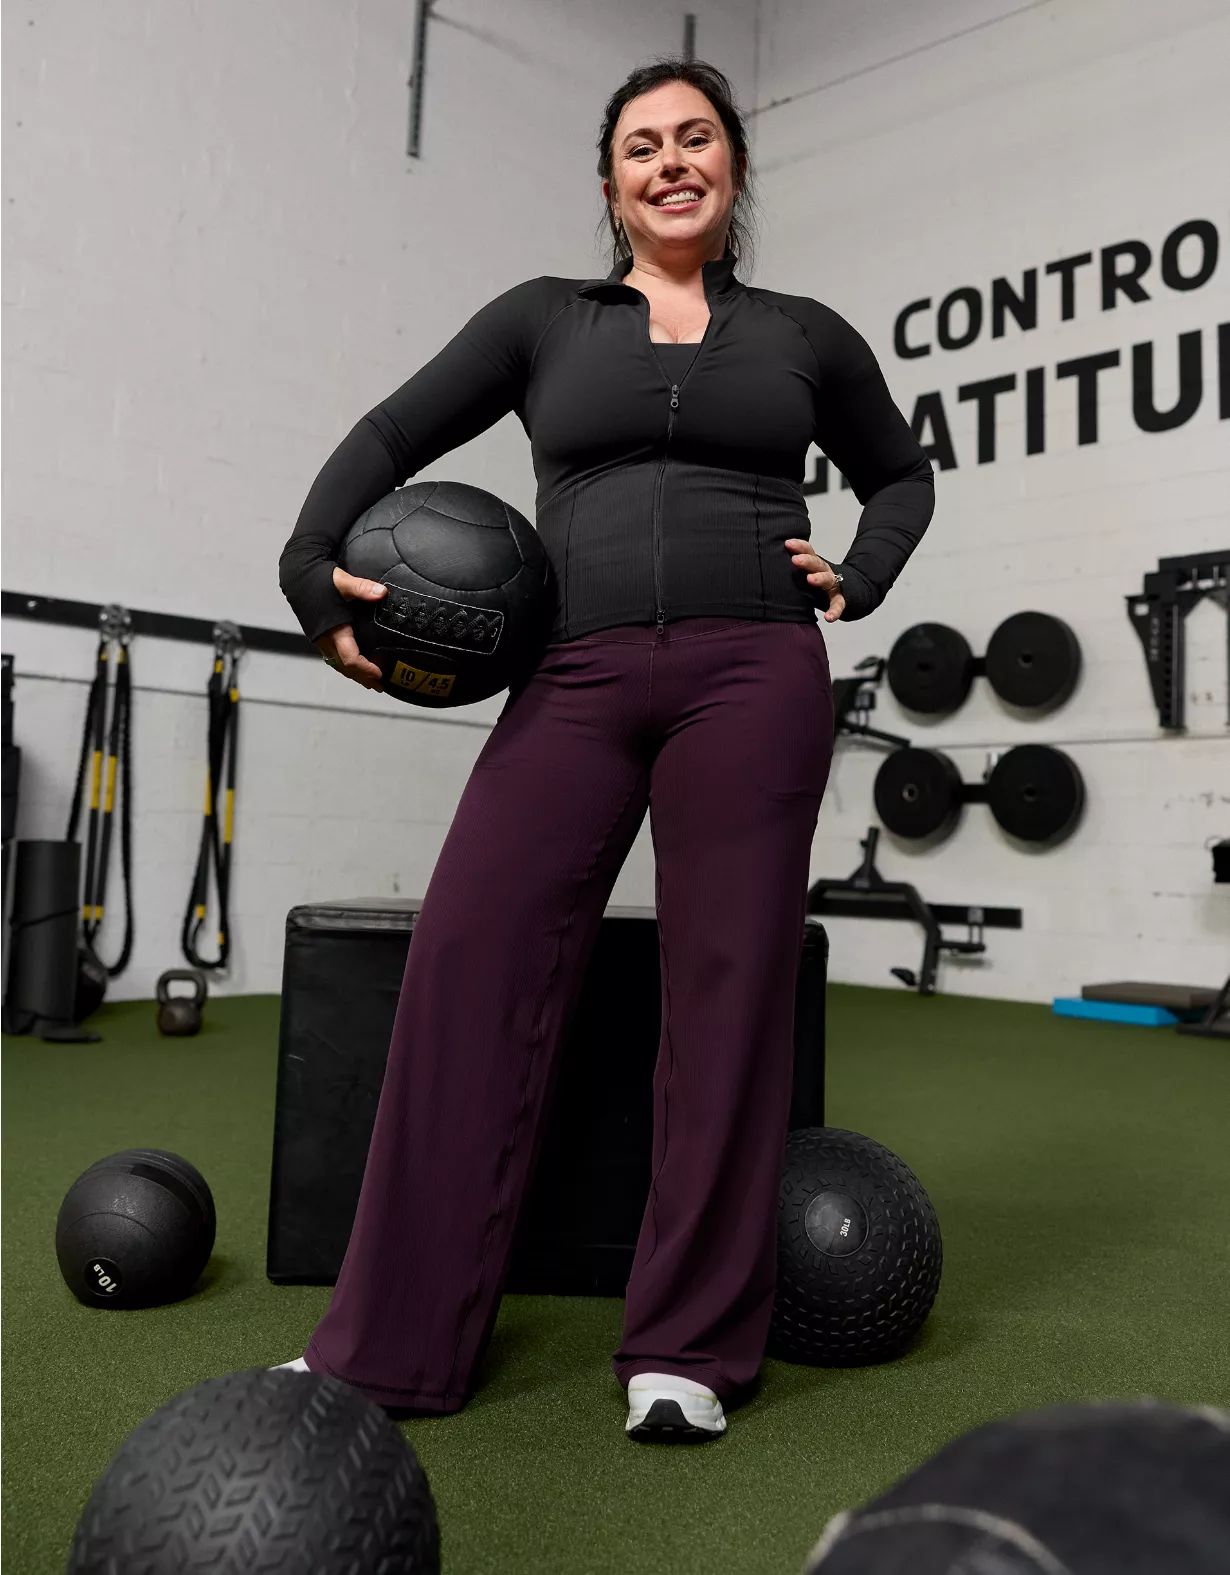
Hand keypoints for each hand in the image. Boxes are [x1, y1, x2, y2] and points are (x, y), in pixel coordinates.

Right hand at [314, 567, 387, 688]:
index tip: (379, 673)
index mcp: (334, 630)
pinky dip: (346, 666)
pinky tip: (354, 666)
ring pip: (338, 665)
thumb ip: (362, 588)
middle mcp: (326, 639)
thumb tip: (381, 592)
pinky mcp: (320, 636)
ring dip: (354, 675)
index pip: (349, 658)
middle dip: (363, 678)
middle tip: (380, 685)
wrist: (298, 577)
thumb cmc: (320, 580)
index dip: (365, 668)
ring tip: (370, 682)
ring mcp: (321, 640)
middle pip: (345, 667)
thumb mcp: (343, 582)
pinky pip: (333, 658)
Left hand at [785, 539, 845, 621]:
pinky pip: (838, 605)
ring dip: (819, 578)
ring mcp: (832, 585)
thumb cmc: (815, 581)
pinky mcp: (838, 599)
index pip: (808, 551)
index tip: (787, 544)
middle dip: (806, 561)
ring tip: (810, 579)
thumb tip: (762, 565)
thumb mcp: (804, 572)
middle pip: (817, 563)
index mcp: (815, 563)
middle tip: (795, 560)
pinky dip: (834, 611)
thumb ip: (789, 569)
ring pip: (828, 579)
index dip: (799, 546)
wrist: (840, 590)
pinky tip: (828, 618)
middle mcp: (824, 571)